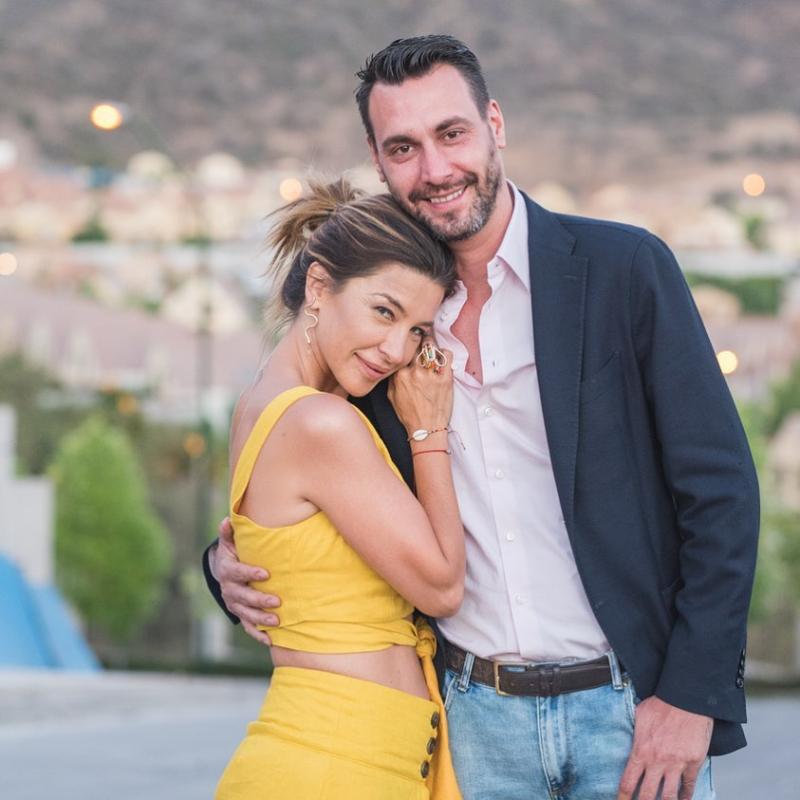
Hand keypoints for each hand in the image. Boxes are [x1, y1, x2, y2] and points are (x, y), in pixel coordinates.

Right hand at [213, 516, 280, 645]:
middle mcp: (229, 589)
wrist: (224, 571)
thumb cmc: (234, 552)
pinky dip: (257, 634)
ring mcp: (234, 604)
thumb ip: (229, 533)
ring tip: (277, 621)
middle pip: (242, 596)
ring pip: (246, 613)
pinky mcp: (240, 614)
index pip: (237, 572)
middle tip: (277, 600)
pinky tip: (270, 640)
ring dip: (261, 618)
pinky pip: (247, 626)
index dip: (250, 572)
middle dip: (259, 599)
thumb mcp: (230, 542)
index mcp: (227, 570)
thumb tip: (227, 520)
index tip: (266, 573)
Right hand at [388, 340, 453, 435]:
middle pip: (417, 346)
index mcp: (400, 375)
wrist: (426, 429)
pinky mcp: (445, 378)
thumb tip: (394, 366)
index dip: (407, 346)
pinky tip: (443, 357)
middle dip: (419, 342)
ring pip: (432, 348)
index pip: (403, 351)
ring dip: (432, 346)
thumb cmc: (410, 415)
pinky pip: (447, 356)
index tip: (409, 341)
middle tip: (422, 338)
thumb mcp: (392, 397)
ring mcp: (431, 375)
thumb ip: (392, 379)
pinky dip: (445, 353)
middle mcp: (415, 372)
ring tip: (432, 347)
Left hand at [617, 696, 712, 799]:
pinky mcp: (693, 763)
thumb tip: (630, 736)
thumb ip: (635, 732)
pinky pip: (689, 786)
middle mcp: (657, 761)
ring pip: (669, 796)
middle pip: (647, 795)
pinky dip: (686, 796)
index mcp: (641, 750)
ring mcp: (676, 764)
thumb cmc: (662, 704)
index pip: (628, 782)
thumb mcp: (639, 716)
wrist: (685, 700)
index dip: (623, 797)